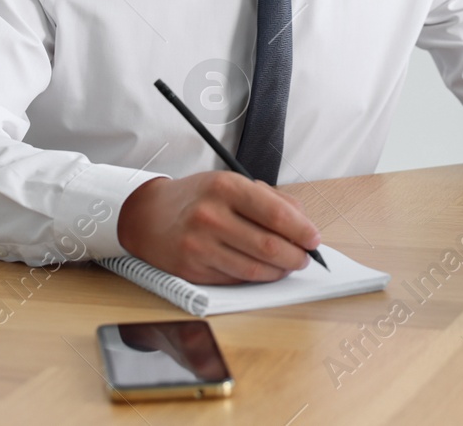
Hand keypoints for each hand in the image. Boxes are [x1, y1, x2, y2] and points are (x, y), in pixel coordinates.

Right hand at [117, 171, 321, 283]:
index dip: (302, 230)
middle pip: (269, 246)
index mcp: (225, 187)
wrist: (148, 216)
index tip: (314, 239)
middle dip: (296, 255)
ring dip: (280, 271)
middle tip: (305, 257)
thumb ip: (271, 199)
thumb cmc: (198, 198)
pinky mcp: (193, 270)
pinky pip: (236, 280)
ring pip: (255, 269)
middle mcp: (211, 216)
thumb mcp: (231, 183)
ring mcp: (199, 245)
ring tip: (288, 265)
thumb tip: (304, 223)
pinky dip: (257, 278)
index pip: (275, 213)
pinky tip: (264, 271)